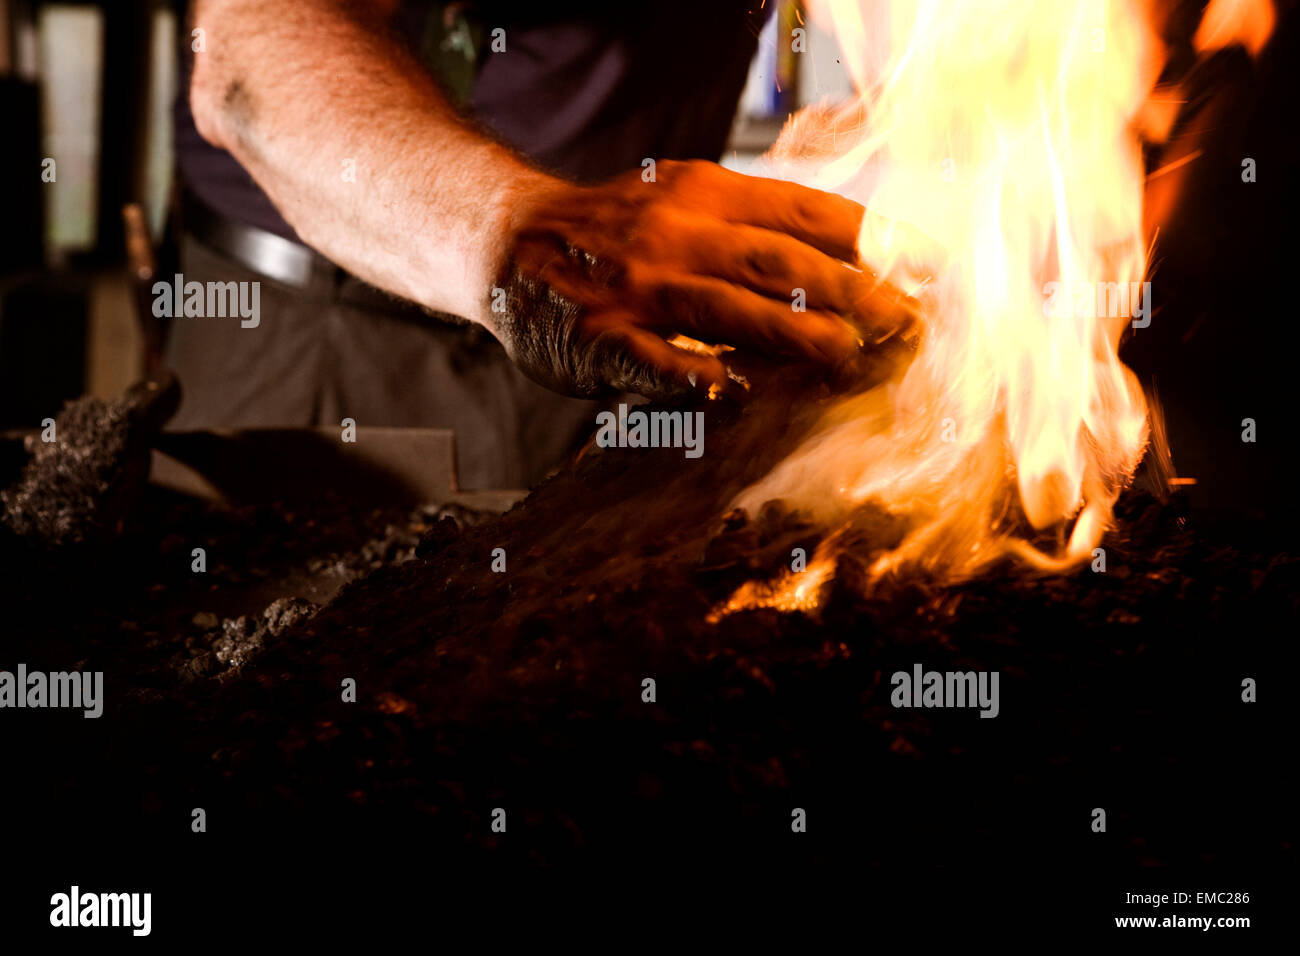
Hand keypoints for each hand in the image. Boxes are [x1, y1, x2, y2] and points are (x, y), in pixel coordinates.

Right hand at [489, 160, 919, 400]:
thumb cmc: (612, 228)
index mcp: (707, 192)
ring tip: (853, 360)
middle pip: (784, 261)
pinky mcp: (603, 334)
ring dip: (799, 337)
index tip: (927, 267)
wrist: (509, 239)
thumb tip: (843, 257)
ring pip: (734, 309)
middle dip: (856, 293)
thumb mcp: (682, 197)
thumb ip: (750, 222)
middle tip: (909, 323)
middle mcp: (679, 231)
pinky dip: (699, 376)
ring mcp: (640, 284)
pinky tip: (739, 392)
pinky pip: (658, 360)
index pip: (807, 212)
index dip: (873, 241)